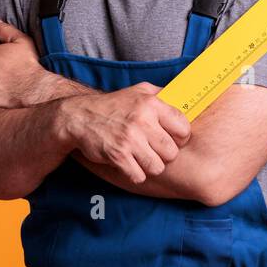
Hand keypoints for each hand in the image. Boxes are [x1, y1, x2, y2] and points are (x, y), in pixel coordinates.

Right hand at [55, 82, 191, 184]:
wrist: (79, 117)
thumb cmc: (113, 105)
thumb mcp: (139, 90)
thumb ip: (162, 95)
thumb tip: (187, 99)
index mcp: (151, 103)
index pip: (183, 128)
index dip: (180, 137)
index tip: (172, 139)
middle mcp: (142, 120)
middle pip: (172, 152)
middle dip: (164, 154)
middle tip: (152, 149)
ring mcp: (130, 139)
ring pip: (158, 167)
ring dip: (150, 165)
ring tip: (141, 157)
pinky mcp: (118, 155)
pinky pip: (139, 175)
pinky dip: (135, 173)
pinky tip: (128, 163)